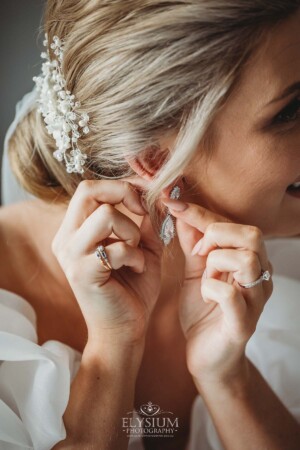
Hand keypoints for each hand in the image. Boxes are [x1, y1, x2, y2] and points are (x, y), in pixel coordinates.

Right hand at [52, 180, 162, 344]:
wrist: (124, 329)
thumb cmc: (133, 287)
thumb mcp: (141, 245)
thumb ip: (145, 218)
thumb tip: (158, 190)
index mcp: (75, 229)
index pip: (89, 188)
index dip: (121, 185)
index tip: (144, 201)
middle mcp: (66, 238)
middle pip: (88, 190)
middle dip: (124, 194)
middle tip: (142, 213)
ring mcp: (71, 255)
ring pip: (106, 215)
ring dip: (132, 232)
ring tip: (136, 252)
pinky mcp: (82, 273)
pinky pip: (117, 248)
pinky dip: (135, 256)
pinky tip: (136, 269)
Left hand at [161, 198, 272, 385]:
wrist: (206, 357)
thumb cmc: (204, 312)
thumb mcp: (196, 271)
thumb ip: (193, 243)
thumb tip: (181, 211)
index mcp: (249, 261)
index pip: (233, 224)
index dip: (201, 212)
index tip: (172, 202)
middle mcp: (259, 278)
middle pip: (252, 235)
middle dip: (217, 234)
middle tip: (199, 252)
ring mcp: (254, 301)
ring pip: (247, 260)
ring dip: (216, 262)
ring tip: (205, 276)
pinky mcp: (242, 325)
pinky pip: (231, 296)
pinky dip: (212, 289)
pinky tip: (205, 295)